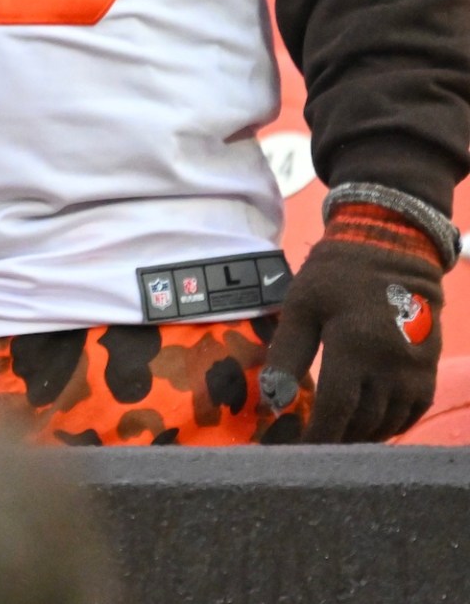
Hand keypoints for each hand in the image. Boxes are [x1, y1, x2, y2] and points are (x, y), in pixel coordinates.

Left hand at [259, 203, 444, 441]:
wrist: (391, 249)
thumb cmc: (337, 275)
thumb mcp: (301, 306)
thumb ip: (288, 353)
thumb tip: (274, 398)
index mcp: (355, 349)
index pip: (337, 410)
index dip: (318, 437)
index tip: (299, 453)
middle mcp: (391, 367)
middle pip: (364, 422)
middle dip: (337, 440)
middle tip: (312, 450)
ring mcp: (415, 372)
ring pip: (389, 423)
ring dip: (362, 436)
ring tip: (335, 441)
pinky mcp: (428, 370)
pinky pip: (411, 413)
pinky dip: (390, 426)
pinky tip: (368, 427)